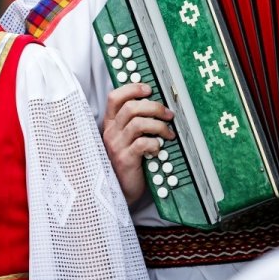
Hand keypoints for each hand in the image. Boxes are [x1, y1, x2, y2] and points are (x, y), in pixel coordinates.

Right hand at [102, 82, 174, 204]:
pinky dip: (155, 143)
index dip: (132, 88)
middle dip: (154, 106)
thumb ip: (134, 124)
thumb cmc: (127, 163)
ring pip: (137, 123)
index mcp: (110, 124)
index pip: (114, 97)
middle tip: (168, 114)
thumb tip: (156, 107)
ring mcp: (117, 146)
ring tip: (168, 133)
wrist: (119, 191)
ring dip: (158, 125)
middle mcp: (111, 132)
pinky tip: (159, 148)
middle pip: (130, 107)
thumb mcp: (126, 140)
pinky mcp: (125, 160)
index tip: (148, 89)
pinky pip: (142, 143)